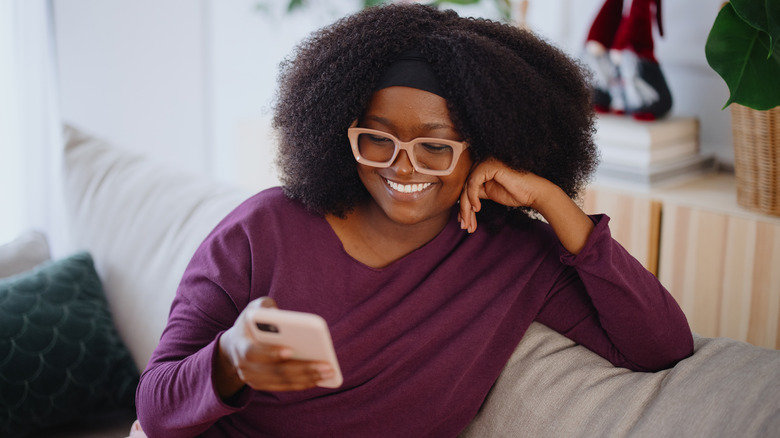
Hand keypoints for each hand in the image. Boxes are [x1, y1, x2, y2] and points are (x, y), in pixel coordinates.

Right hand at [214, 297, 335, 398]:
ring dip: (307, 378)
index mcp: (241, 345)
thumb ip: (264, 306)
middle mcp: (244, 366)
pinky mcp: (261, 385)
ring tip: (328, 371)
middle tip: (325, 366)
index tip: (290, 350)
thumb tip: (279, 314)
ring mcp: (252, 378)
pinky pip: (284, 387)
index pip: (254, 353)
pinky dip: (302, 383)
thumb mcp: (253, 309)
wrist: (233, 346)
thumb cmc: (251, 323)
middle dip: (302, 369)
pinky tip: (319, 377)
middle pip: (275, 371)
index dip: (270, 353)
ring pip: (282, 381)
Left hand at [458, 158, 593, 253]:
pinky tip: (478, 208)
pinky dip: (472, 197)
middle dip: (463, 210)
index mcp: (482, 169)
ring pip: (466, 187)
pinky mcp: (489, 165)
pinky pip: (473, 183)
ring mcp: (485, 162)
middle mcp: (482, 163)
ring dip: (465, 208)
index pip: (466, 188)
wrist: (534, 193)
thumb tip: (461, 201)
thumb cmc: (516, 193)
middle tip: (463, 226)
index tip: (463, 223)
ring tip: (468, 223)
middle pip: (464, 188)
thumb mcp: (490, 193)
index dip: (463, 206)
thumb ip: (477, 193)